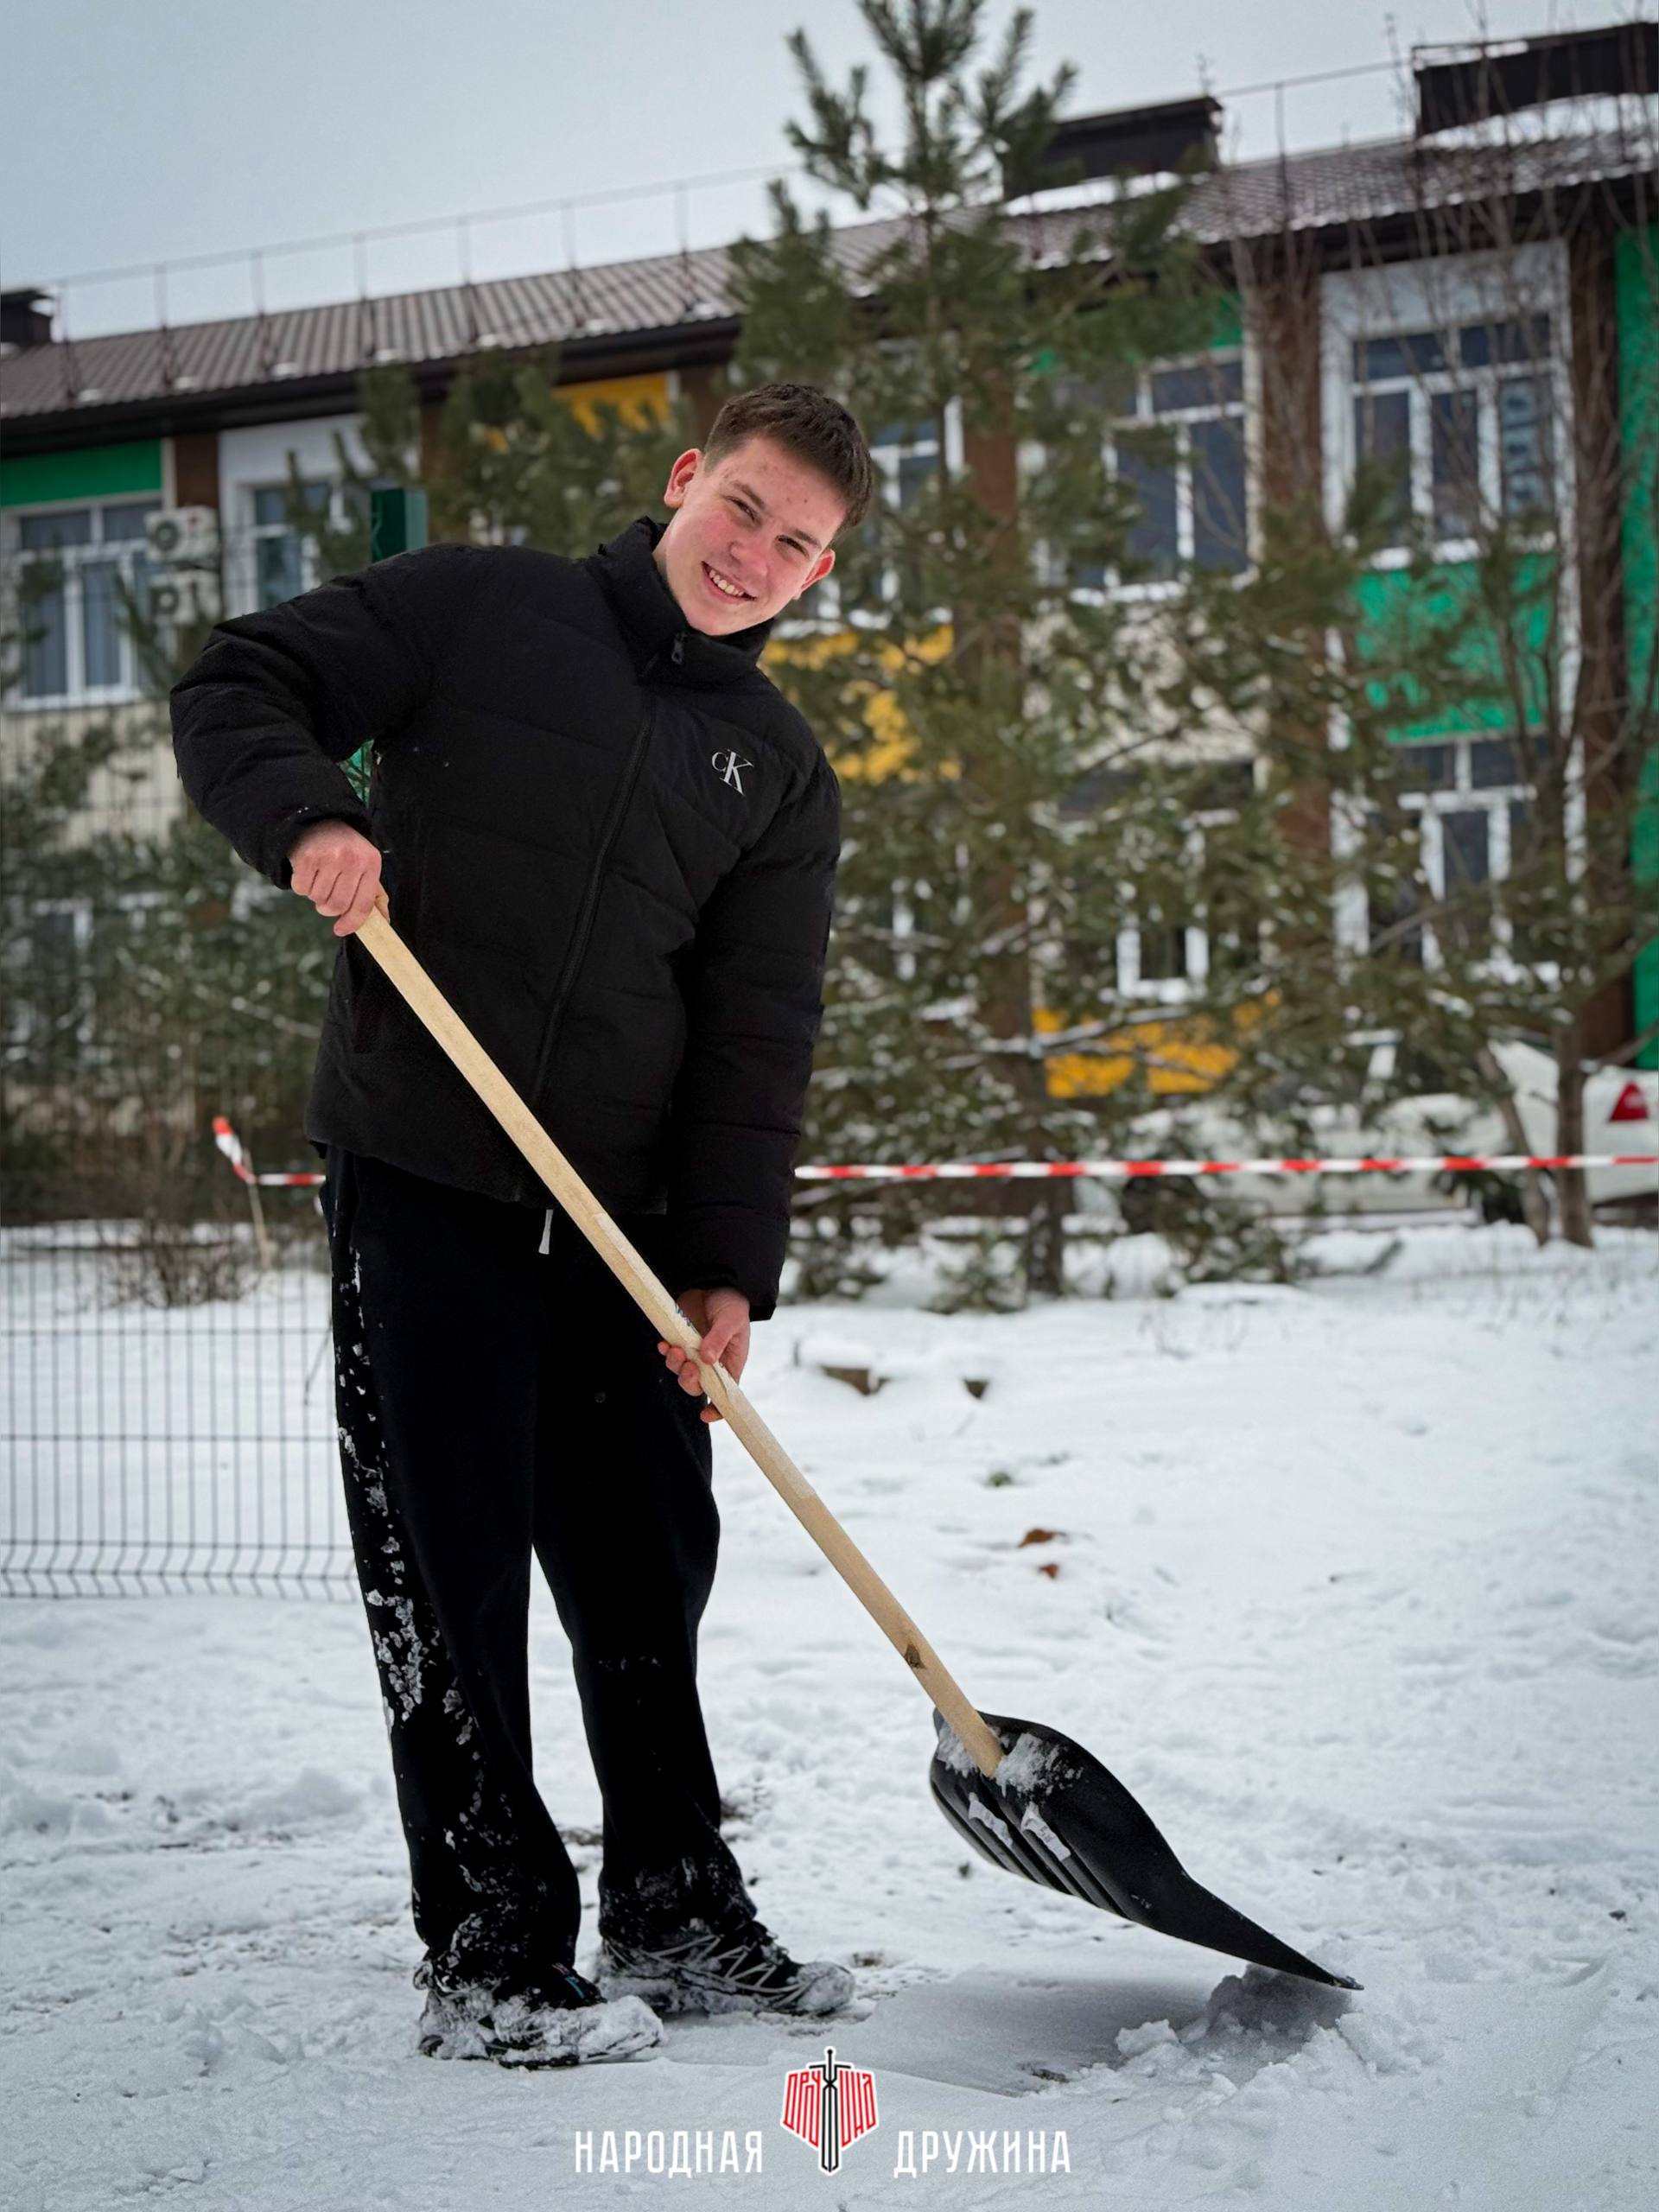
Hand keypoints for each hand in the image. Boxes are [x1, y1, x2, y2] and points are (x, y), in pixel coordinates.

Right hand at [289, 820, 382, 936]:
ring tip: (318, 879)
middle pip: (338, 905)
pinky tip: (307, 872)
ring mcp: (329, 857)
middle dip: (328, 909)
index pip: (363, 905)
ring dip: (315, 896)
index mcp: (371, 863)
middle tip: (326, 898)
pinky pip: (301, 889)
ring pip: (318, 899)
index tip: (340, 930)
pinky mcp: (307, 857)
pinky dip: (301, 887)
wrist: (317, 820)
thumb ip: (375, 894)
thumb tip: (384, 921)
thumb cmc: (345, 849)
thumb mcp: (366, 865)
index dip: (351, 923)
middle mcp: (352, 859)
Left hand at [659, 1288, 749, 1423]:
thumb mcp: (731, 1319)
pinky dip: (665, 1352)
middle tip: (688, 1367)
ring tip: (674, 1349)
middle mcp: (712, 1362)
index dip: (718, 1407)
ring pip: (681, 1372)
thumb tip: (708, 1360)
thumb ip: (719, 1339)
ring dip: (675, 1366)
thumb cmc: (731, 1302)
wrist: (715, 1279)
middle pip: (699, 1385)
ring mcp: (694, 1352)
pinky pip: (670, 1354)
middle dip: (690, 1381)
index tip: (706, 1415)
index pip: (727, 1392)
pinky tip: (663, 1343)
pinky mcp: (680, 1340)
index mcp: (731, 1362)